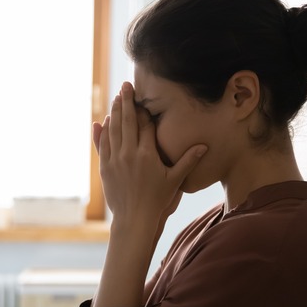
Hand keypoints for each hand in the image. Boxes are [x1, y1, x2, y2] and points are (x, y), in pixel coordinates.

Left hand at [91, 82, 206, 222]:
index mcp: (147, 154)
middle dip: (126, 102)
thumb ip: (188, 160)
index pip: (145, 125)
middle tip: (126, 86)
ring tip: (116, 98)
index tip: (143, 97)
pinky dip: (103, 131)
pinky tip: (103, 121)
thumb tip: (204, 146)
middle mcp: (129, 154)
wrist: (134, 219)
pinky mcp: (105, 168)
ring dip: (114, 112)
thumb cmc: (157, 200)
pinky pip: (103, 144)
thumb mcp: (175, 179)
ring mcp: (115, 160)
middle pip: (127, 121)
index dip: (145, 110)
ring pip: (113, 130)